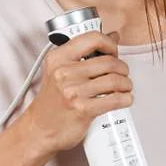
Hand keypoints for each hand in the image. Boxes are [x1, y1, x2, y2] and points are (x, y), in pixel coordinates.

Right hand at [23, 31, 130, 153]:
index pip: (93, 38)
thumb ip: (84, 53)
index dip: (110, 44)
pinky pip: (115, 99)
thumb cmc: (52, 101)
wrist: (39, 129)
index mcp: (59, 57)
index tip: (114, 52)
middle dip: (122, 68)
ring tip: (124, 87)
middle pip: (109, 61)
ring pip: (115, 80)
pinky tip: (124, 99)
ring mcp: (73, 91)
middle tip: (122, 74)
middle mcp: (64, 72)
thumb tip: (113, 36)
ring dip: (126, 84)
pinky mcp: (83, 109)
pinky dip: (125, 99)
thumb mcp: (59, 70)